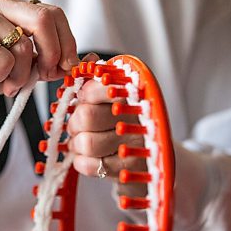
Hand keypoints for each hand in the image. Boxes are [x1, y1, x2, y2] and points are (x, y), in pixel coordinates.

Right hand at [0, 0, 78, 114]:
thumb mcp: (22, 67)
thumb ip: (48, 62)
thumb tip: (84, 60)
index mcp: (13, 6)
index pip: (54, 13)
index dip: (67, 41)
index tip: (67, 66)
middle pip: (45, 19)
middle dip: (53, 54)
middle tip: (44, 75)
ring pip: (25, 47)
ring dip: (21, 76)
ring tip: (6, 83)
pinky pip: (5, 60)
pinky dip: (2, 77)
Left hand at [67, 54, 146, 197]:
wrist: (156, 156)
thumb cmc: (130, 120)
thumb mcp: (121, 94)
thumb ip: (101, 77)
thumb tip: (87, 61)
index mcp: (134, 92)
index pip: (96, 88)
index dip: (83, 95)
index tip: (83, 100)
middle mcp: (136, 117)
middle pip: (86, 116)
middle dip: (74, 122)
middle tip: (77, 125)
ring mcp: (134, 145)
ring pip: (86, 143)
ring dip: (76, 143)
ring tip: (80, 141)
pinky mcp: (129, 169)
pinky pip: (91, 165)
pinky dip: (81, 161)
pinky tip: (86, 157)